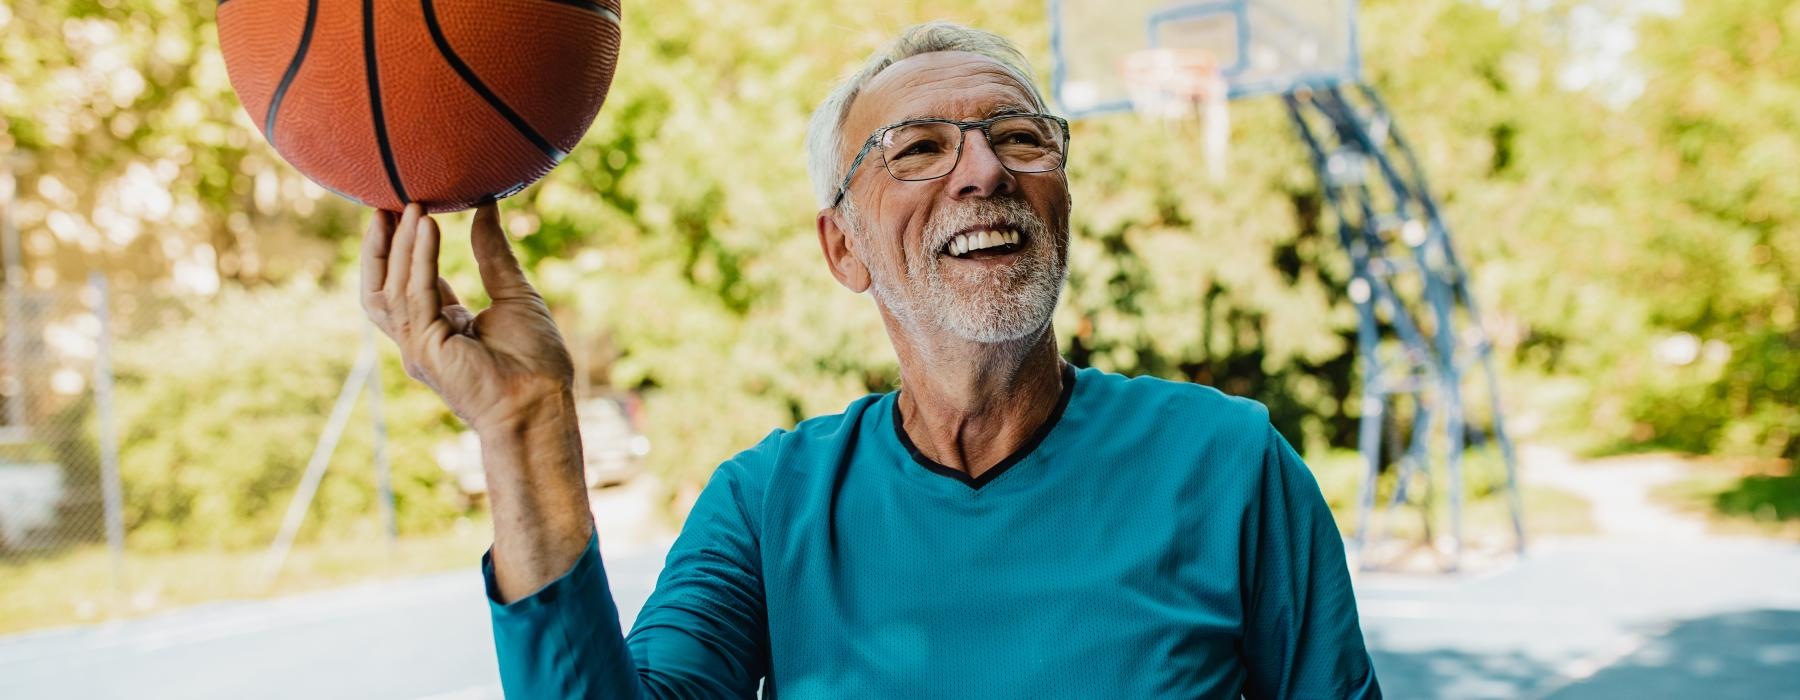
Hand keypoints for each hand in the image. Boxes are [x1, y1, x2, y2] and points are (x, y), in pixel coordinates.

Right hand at [360, 203, 574, 434]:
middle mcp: (422, 338)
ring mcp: (418, 346)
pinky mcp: (425, 349)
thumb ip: (492, 253)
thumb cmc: (536, 359)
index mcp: (441, 328)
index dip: (404, 248)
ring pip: (391, 289)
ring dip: (398, 246)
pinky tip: (427, 227)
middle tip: (388, 201)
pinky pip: (414, 296)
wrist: (543, 402)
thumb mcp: (514, 293)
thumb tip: (486, 206)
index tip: (408, 210)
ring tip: (410, 206)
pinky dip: (419, 260)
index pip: (409, 283)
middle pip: (382, 287)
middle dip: (381, 246)